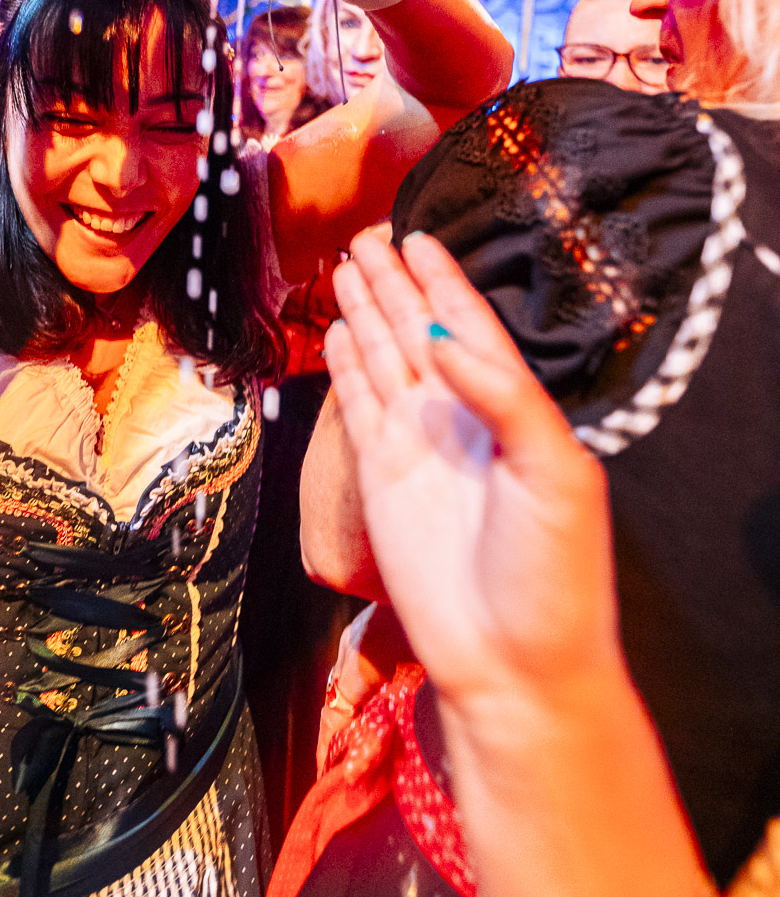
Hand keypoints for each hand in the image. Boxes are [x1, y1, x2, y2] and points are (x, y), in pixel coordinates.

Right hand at [325, 230, 619, 708]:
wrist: (512, 662)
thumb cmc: (554, 576)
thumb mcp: (556, 474)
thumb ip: (504, 397)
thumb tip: (444, 340)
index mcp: (514, 412)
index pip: (473, 328)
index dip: (445, 281)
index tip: (421, 237)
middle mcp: (463, 421)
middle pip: (420, 331)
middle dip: (396, 282)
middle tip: (368, 234)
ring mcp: (420, 448)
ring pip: (386, 358)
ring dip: (367, 311)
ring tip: (346, 266)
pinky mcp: (382, 478)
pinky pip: (360, 406)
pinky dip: (349, 366)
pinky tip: (340, 331)